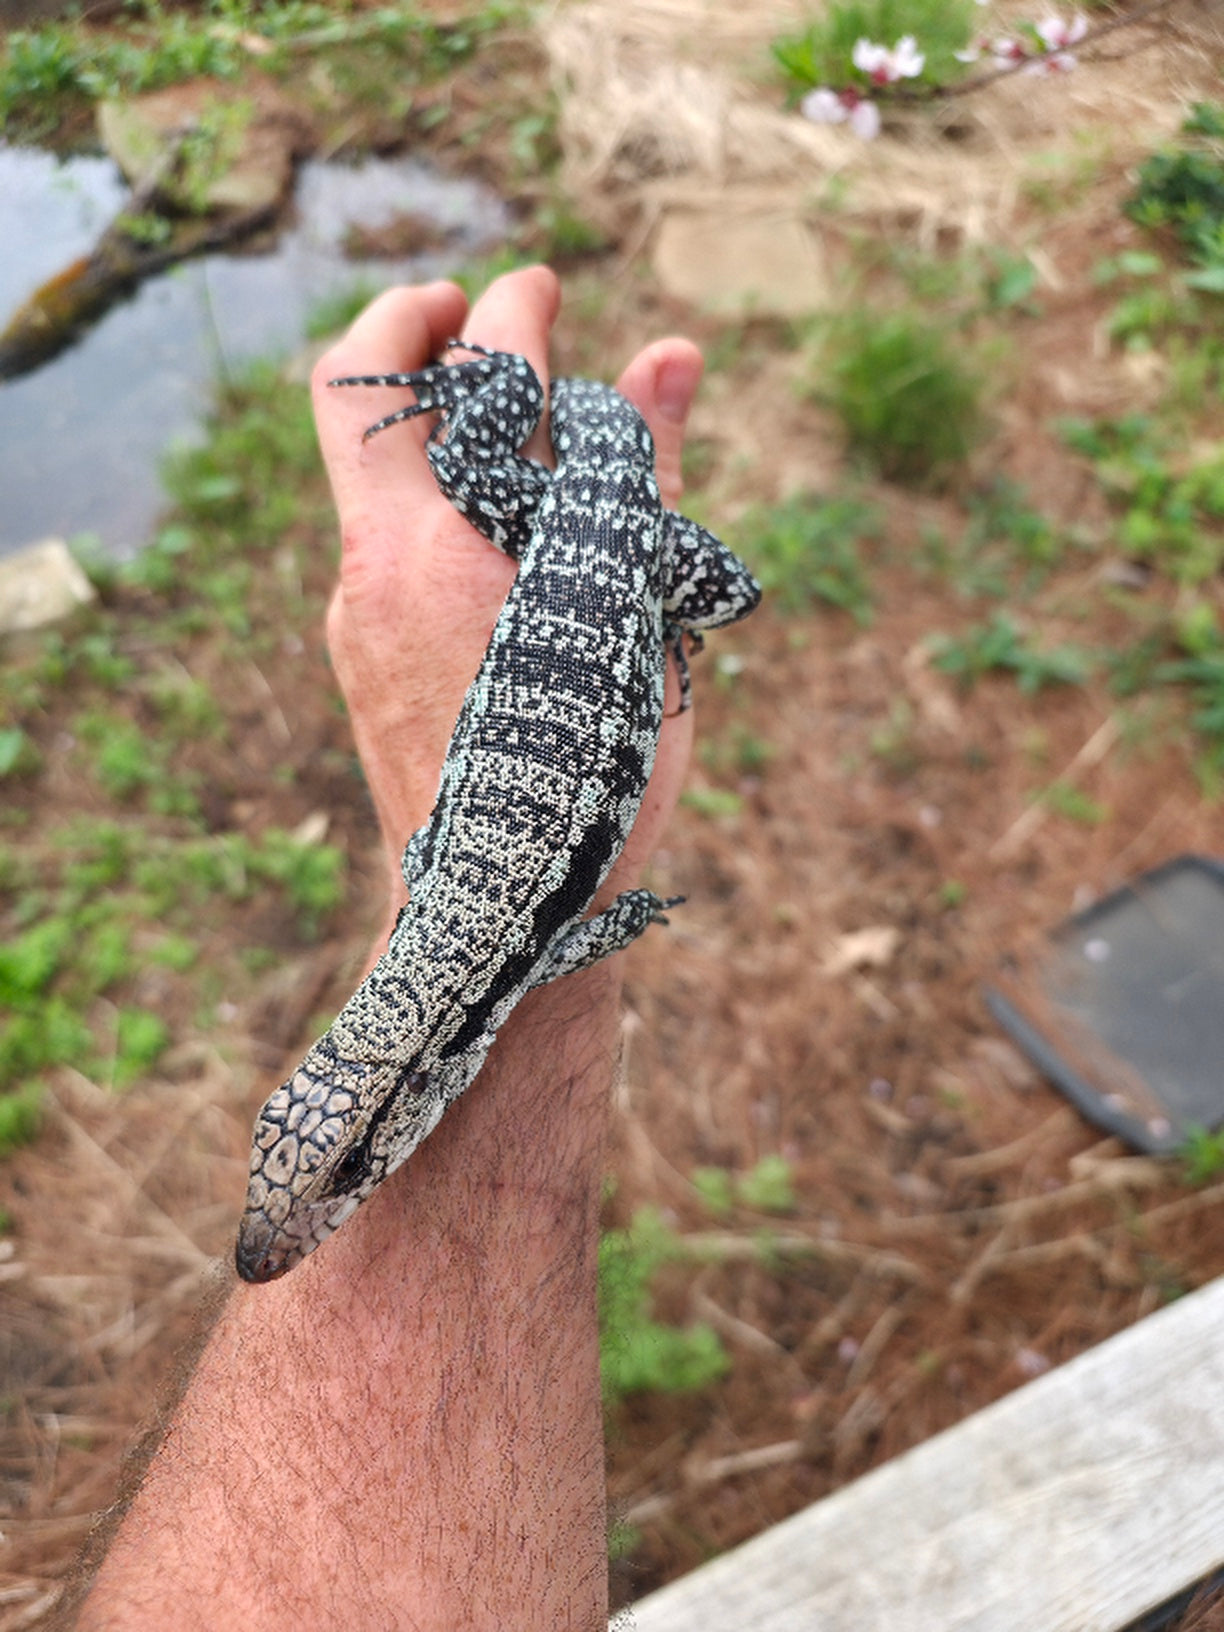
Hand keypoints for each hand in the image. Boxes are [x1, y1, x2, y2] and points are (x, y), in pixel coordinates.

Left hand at [313, 265, 702, 925]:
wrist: (495, 913)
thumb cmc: (590, 779)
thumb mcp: (639, 625)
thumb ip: (643, 482)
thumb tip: (669, 352)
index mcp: (460, 553)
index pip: (472, 378)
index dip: (515, 310)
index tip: (542, 287)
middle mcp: (382, 565)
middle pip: (352, 384)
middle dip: (414, 319)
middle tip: (478, 306)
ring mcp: (353, 607)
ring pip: (362, 459)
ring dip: (424, 407)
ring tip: (507, 415)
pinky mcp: (353, 644)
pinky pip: (378, 526)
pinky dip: (432, 488)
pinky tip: (501, 522)